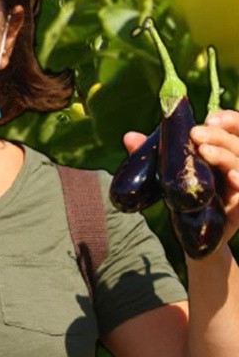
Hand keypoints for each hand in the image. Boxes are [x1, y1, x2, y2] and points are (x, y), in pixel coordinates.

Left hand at [124, 108, 238, 249]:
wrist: (193, 237)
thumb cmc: (184, 199)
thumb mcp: (168, 174)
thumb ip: (154, 156)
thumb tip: (129, 137)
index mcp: (222, 153)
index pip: (234, 129)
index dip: (228, 120)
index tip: (208, 119)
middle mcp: (235, 168)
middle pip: (237, 144)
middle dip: (218, 136)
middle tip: (195, 135)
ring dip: (225, 156)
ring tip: (205, 151)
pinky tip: (232, 178)